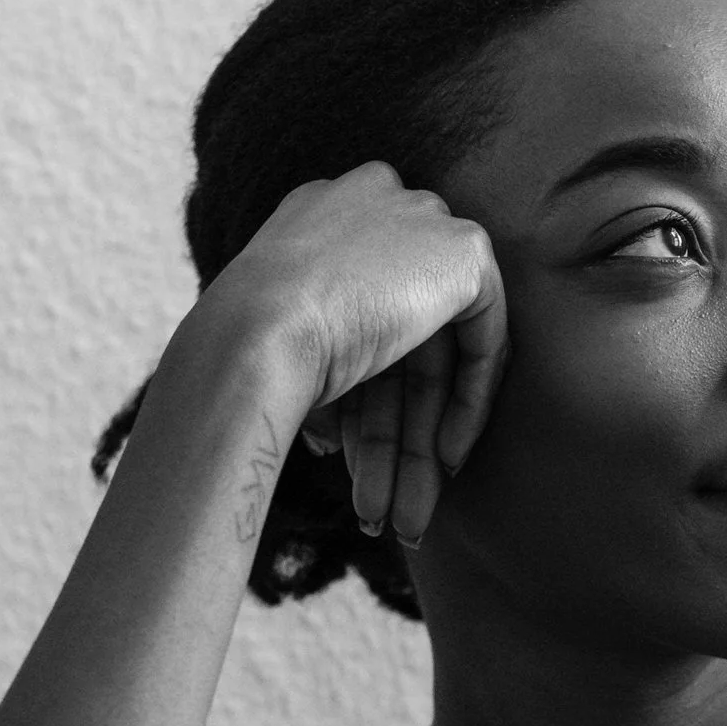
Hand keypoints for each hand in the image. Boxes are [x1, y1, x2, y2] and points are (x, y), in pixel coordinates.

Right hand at [201, 160, 507, 545]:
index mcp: (319, 218)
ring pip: (435, 356)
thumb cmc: (242, 355)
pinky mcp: (462, 250)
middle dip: (393, 439)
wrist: (252, 335)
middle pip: (400, 346)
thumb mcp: (281, 354)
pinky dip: (467, 405)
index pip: (360, 317)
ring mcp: (420, 221)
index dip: (363, 402)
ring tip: (405, 519)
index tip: (352, 460)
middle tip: (386, 509)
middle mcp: (372, 206)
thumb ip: (324, 372)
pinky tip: (443, 463)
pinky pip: (483, 338)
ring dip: (417, 445)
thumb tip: (333, 433)